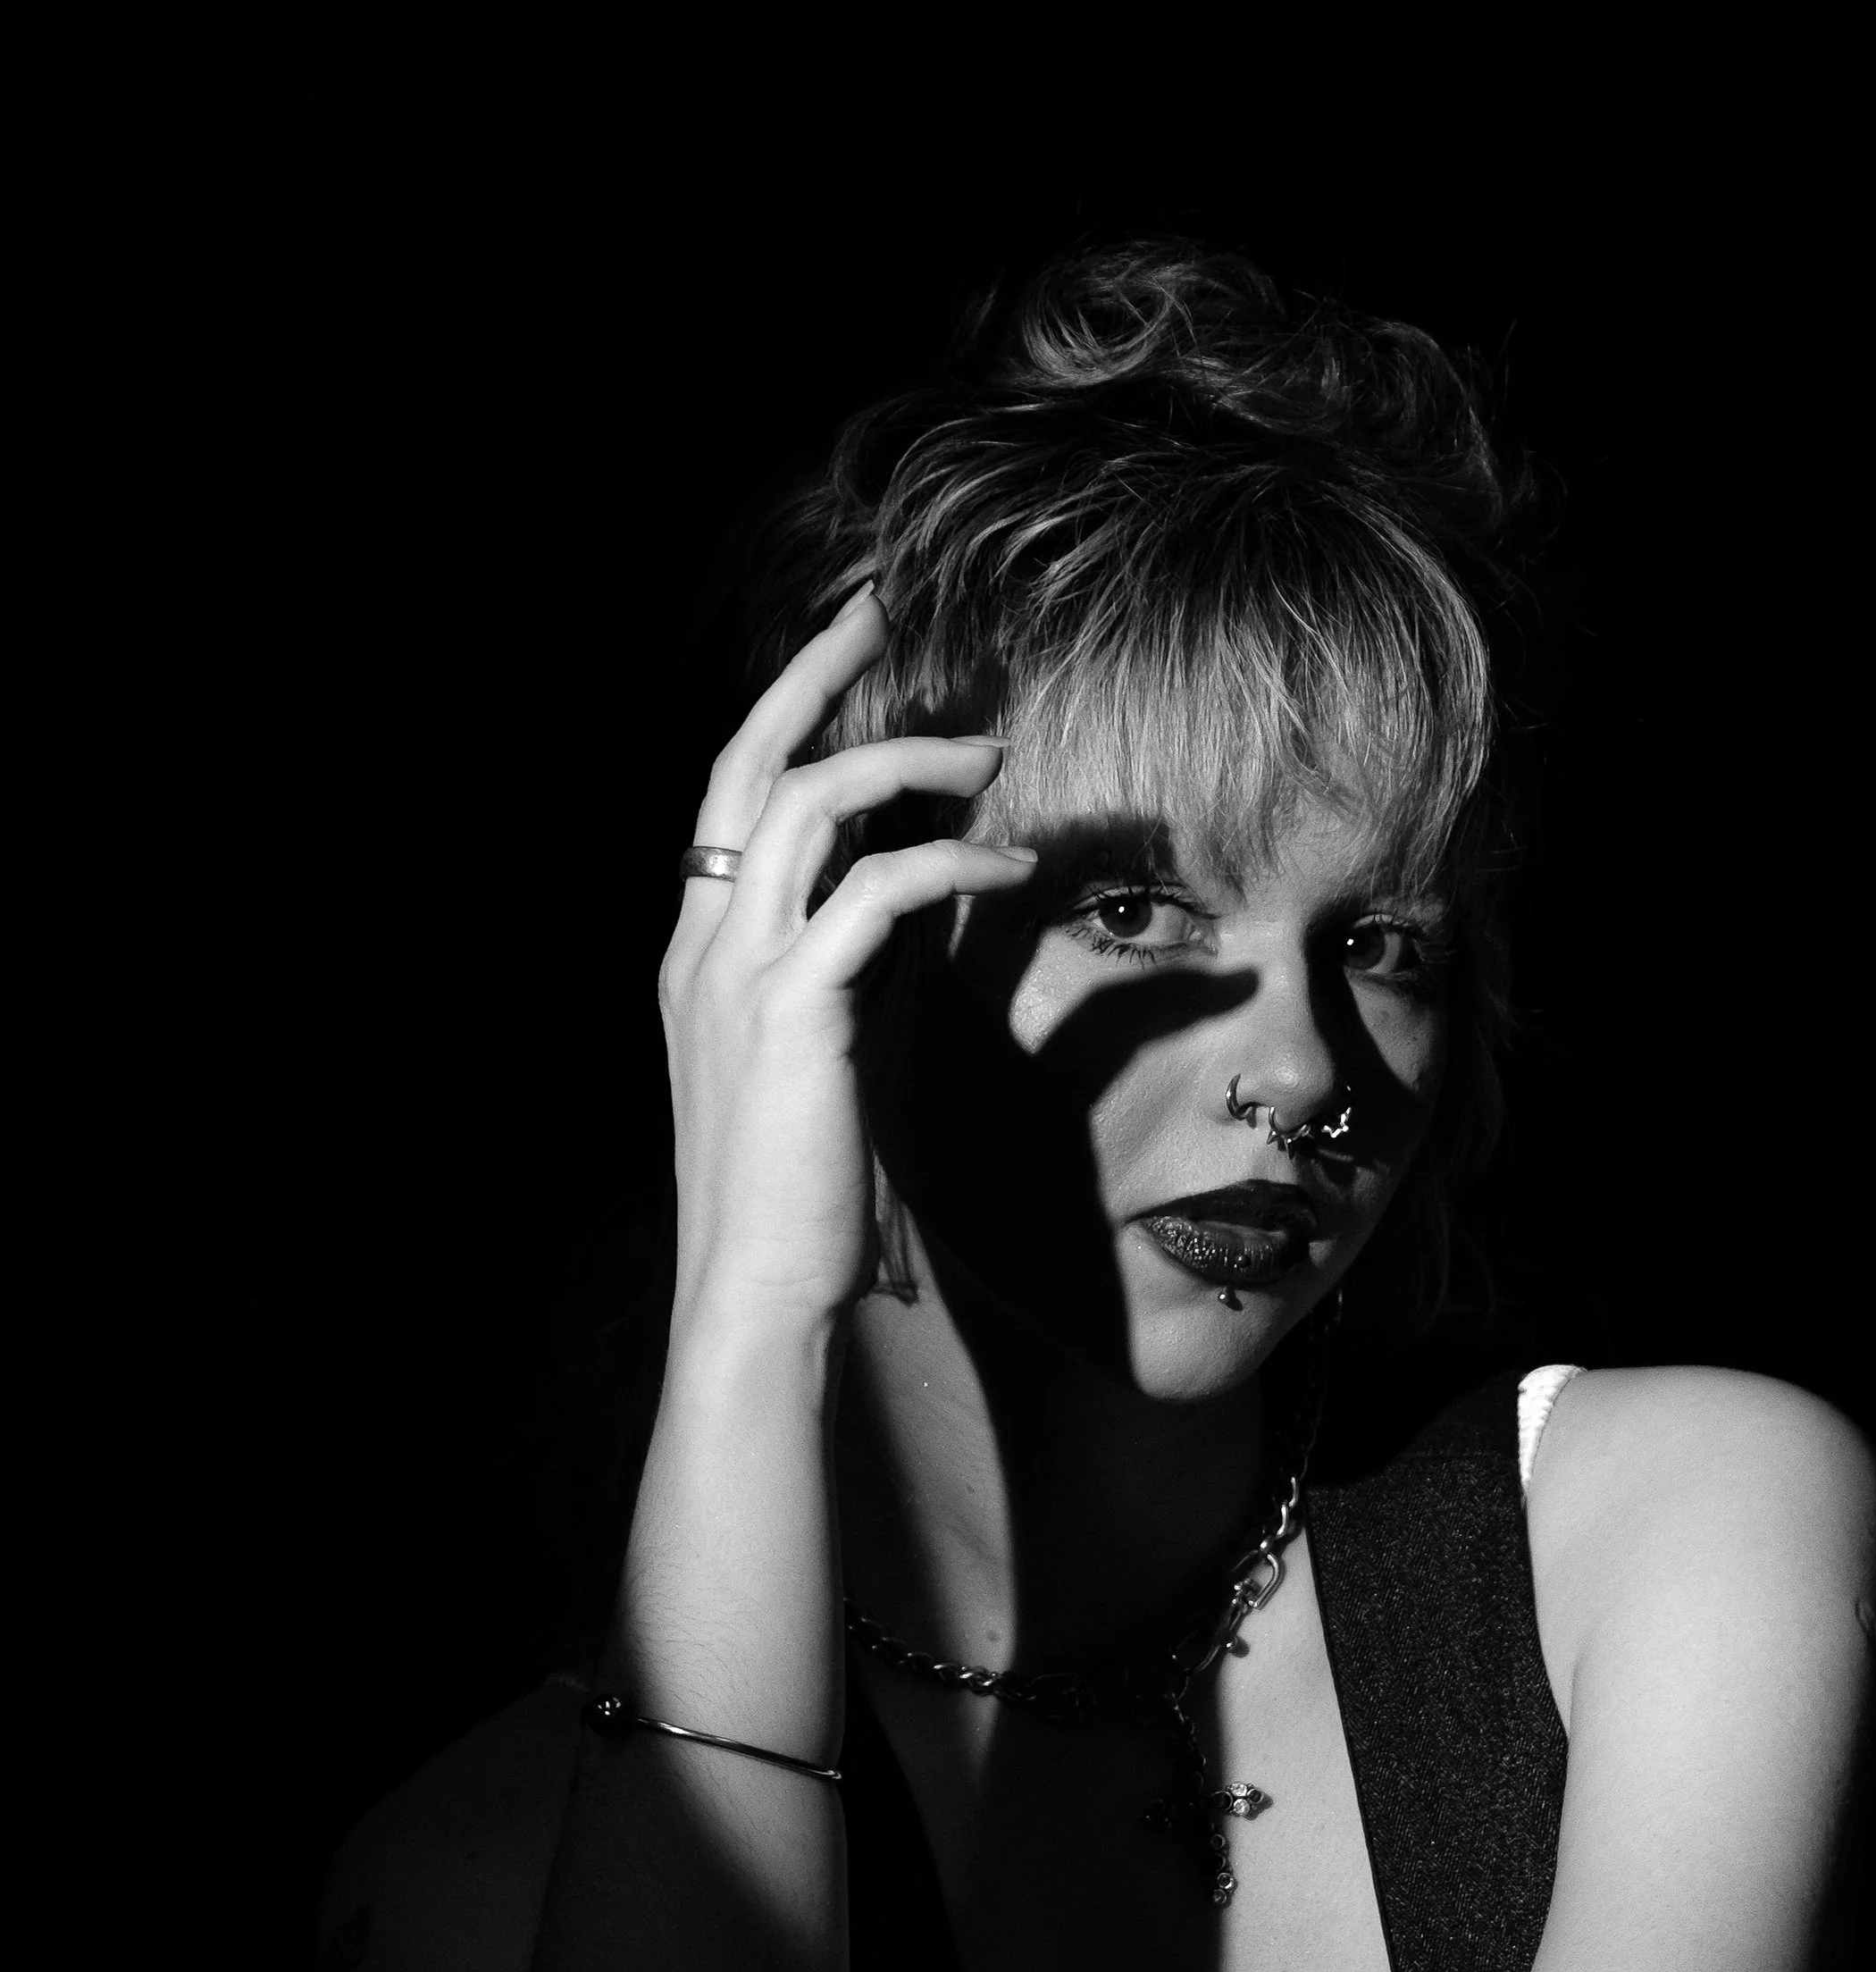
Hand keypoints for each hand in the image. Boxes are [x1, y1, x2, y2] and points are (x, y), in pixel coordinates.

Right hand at [656, 585, 1037, 1337]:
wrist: (755, 1292)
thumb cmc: (802, 1192)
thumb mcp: (837, 1053)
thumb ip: (868, 966)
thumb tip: (934, 885)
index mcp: (700, 950)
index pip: (735, 796)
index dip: (791, 712)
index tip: (855, 653)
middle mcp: (703, 942)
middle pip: (747, 760)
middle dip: (817, 671)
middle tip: (886, 608)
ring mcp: (738, 972)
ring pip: (810, 803)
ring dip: (909, 760)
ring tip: (991, 752)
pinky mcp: (792, 1011)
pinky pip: (876, 892)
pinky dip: (950, 860)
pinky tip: (1010, 864)